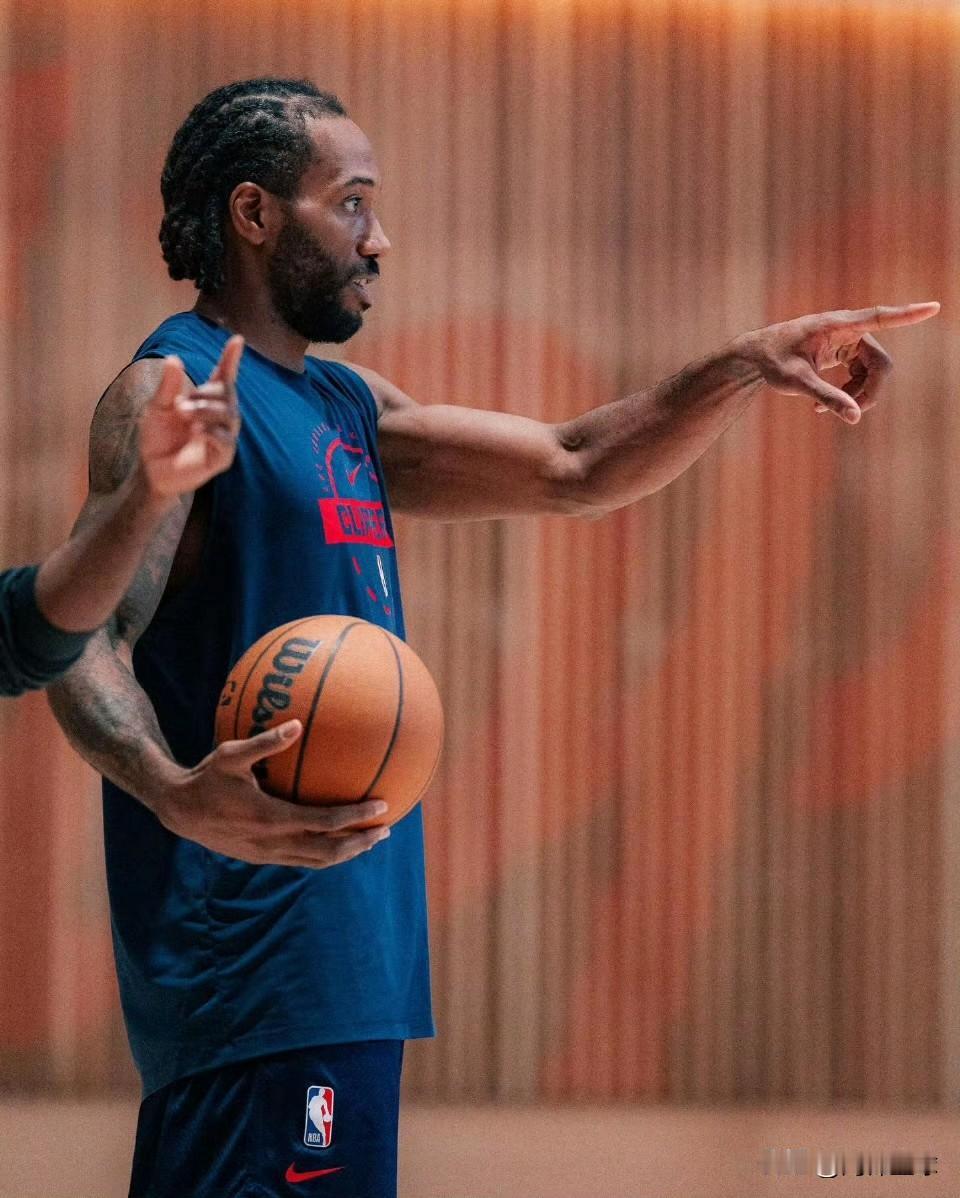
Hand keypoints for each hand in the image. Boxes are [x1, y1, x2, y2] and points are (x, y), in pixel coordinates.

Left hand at [139, 335, 243, 497]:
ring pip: (229, 414)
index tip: (237, 339)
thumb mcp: (157, 408)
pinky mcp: (223, 457)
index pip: (223, 376)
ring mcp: (224, 436)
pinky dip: (212, 431)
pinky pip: (227, 439)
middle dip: (205, 394)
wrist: (152, 470)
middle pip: (227, 393)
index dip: (231, 359)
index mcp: (205, 401)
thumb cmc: (157, 438)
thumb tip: (175, 358)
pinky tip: (196, 431)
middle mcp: (219, 416)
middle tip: (180, 406)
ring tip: (185, 416)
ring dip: (206, 411)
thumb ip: (168, 387)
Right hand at [157, 719, 390, 867]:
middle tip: (384, 829)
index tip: (382, 805)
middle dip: (360, 843)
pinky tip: (334, 839)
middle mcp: (273, 843)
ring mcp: (268, 855)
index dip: (356, 818)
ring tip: (369, 840)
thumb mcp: (231, 755)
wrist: (179, 812)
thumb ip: (266, 742)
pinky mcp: (262, 858)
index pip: (325, 823)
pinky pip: (303, 861)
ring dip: (346, 853)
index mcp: (271, 818)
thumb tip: (297, 723)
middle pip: (329, 852)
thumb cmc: (206, 777)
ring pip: (317, 862)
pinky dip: (325, 854)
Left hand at [733, 302, 939, 424]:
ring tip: (823, 408)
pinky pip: (861, 374)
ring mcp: (848, 340)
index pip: (879, 317)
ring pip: (872, 371)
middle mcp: (847, 329)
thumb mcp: (797, 382)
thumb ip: (827, 397)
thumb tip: (856, 417)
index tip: (934, 306)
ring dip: (857, 394)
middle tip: (853, 413)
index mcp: (836, 325)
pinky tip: (823, 405)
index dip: (908, 315)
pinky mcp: (845, 351)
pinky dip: (849, 391)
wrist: (756, 356)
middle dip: (870, 391)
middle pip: (880, 363)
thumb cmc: (773, 362)